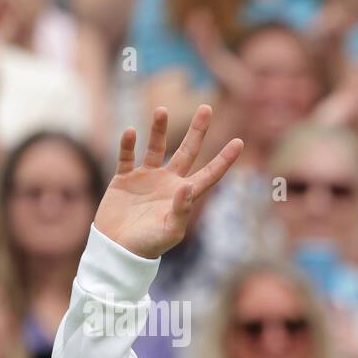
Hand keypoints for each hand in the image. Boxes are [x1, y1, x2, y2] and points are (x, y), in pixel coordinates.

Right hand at [94, 105, 242, 258]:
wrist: (117, 250)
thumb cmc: (148, 246)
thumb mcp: (169, 231)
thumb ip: (180, 210)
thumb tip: (186, 187)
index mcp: (184, 195)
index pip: (210, 173)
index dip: (224, 159)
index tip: (240, 141)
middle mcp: (169, 183)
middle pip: (187, 151)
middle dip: (197, 131)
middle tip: (206, 107)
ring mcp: (146, 178)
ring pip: (155, 147)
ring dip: (158, 129)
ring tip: (161, 109)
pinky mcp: (124, 179)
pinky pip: (127, 156)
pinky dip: (127, 144)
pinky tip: (130, 131)